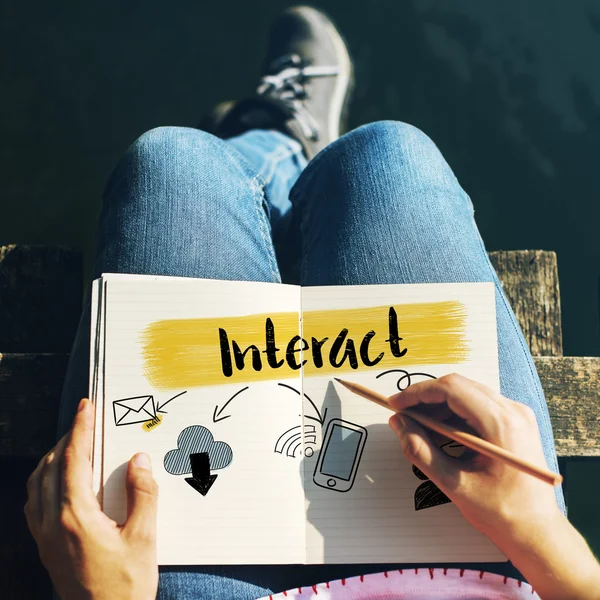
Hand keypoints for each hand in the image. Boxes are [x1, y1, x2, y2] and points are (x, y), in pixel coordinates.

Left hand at [24, 398, 158, 599]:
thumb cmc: (125, 587)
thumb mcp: (143, 539)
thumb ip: (143, 495)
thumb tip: (139, 460)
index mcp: (75, 517)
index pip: (74, 461)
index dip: (81, 429)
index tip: (86, 407)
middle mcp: (52, 523)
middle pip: (51, 467)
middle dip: (68, 437)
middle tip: (85, 419)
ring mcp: (43, 537)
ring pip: (37, 483)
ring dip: (53, 457)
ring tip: (73, 443)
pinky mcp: (44, 547)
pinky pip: (34, 502)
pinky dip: (44, 480)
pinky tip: (58, 481)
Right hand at [386, 373, 560, 544]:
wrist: (538, 531)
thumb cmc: (501, 513)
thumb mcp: (453, 483)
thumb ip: (421, 450)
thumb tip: (399, 423)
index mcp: (501, 424)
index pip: (452, 389)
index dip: (418, 393)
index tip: (396, 404)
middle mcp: (513, 411)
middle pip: (459, 386)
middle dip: (426, 397)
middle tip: (403, 414)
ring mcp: (517, 414)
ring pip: (468, 393)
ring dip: (439, 406)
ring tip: (418, 426)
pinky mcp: (515, 421)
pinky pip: (479, 405)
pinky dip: (455, 414)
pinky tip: (440, 432)